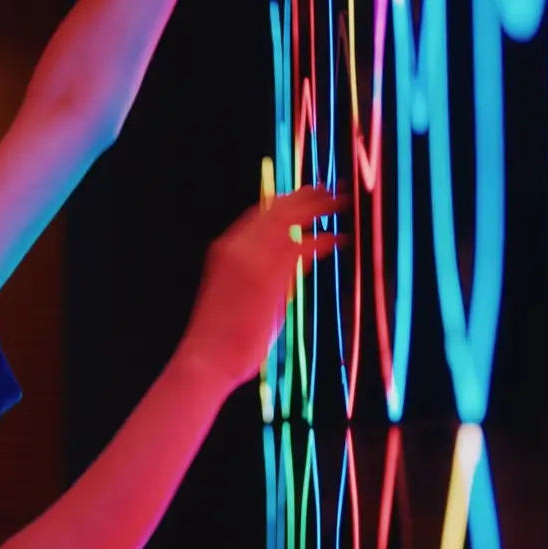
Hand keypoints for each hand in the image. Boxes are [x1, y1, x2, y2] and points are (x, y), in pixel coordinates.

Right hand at [180, 185, 346, 391]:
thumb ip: (268, 272)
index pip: (261, 213)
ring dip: (318, 208)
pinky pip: (301, 247)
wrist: (206, 357)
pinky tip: (338, 239)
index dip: (287, 201)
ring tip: (341, 203)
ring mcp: (251, 260)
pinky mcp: (268, 278)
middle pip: (277, 208)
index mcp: (226, 249)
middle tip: (331, 190)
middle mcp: (236, 248)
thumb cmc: (222, 335)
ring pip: (290, 220)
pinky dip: (322, 240)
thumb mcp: (243, 293)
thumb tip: (299, 261)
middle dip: (306, 195)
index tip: (308, 195)